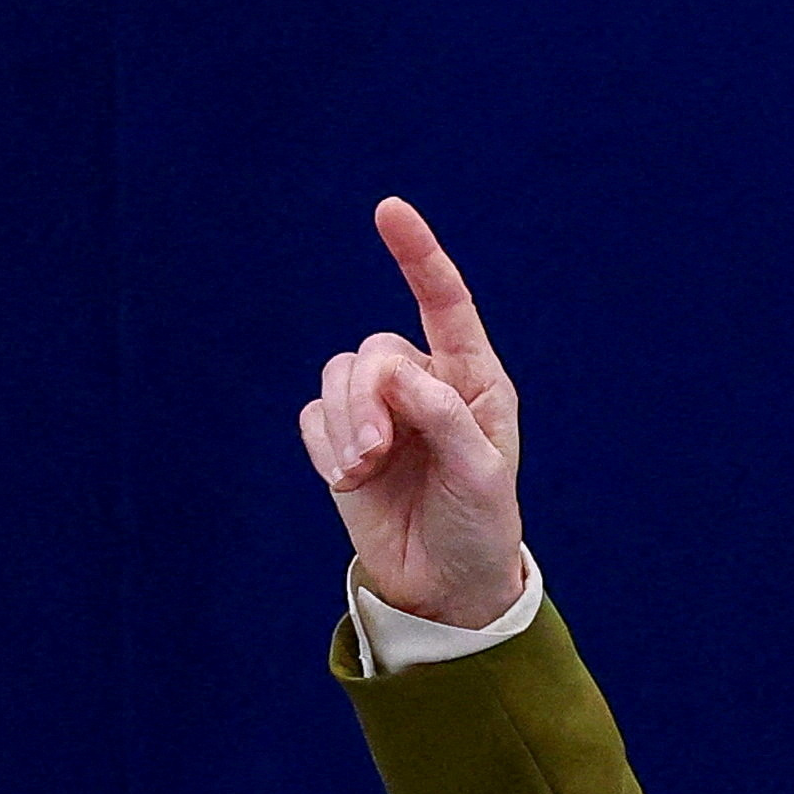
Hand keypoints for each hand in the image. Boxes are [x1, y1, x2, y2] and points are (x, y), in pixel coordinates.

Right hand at [299, 198, 526, 626]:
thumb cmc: (479, 526)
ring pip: (338, 378)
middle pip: (373, 352)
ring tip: (363, 472)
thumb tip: (394, 373)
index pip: (445, 304)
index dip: (418, 256)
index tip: (389, 210)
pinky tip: (349, 479)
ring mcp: (381, 410)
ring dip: (346, 424)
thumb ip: (443, 418)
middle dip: (368, 400)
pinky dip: (326, 445)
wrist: (444, 583)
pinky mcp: (343, 438)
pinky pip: (314, 416)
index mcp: (474, 380)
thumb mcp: (479, 475)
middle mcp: (426, 384)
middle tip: (377, 456)